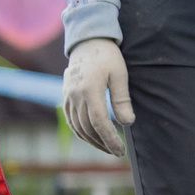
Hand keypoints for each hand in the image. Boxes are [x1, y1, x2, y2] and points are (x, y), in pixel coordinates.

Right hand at [62, 38, 132, 156]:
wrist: (87, 42)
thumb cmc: (108, 57)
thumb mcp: (120, 75)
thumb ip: (122, 100)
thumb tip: (127, 123)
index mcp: (90, 89)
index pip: (99, 122)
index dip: (110, 139)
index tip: (120, 150)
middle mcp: (75, 95)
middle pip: (87, 128)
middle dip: (103, 143)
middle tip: (117, 151)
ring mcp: (68, 97)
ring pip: (78, 127)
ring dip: (92, 141)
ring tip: (107, 147)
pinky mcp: (66, 97)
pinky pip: (71, 121)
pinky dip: (81, 132)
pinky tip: (93, 138)